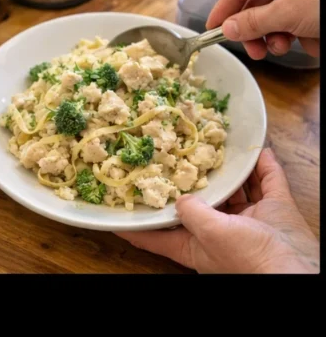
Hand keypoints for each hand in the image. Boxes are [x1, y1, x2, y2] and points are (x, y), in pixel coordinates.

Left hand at [116, 148, 318, 273]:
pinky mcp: (275, 207)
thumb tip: (180, 198)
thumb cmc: (249, 260)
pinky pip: (267, 178)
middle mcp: (220, 230)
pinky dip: (262, 162)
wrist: (297, 270)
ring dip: (226, 166)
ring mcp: (249, 218)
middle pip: (199, 200)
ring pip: (233, 185)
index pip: (158, 234)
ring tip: (211, 140)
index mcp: (197, 244)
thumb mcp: (209, 233)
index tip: (113, 210)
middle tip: (170, 150)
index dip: (137, 223)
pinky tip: (255, 147)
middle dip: (189, 178)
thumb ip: (191, 212)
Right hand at [206, 0, 318, 58]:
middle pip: (256, 7)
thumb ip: (253, 22)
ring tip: (285, 44)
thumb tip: (228, 29)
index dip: (223, 10)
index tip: (212, 30)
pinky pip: (294, 26)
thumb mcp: (287, 13)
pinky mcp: (313, 9)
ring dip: (277, 37)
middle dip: (256, 31)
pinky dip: (298, 38)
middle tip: (254, 49)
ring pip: (274, 20)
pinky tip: (307, 41)